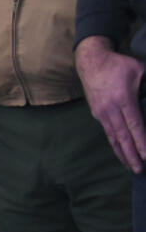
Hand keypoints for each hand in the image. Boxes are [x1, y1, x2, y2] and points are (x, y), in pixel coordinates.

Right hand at [75, 36, 145, 171]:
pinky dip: (115, 144)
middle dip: (132, 155)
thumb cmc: (118, 64)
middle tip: (140, 170)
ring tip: (131, 167)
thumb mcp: (140, 70)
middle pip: (123, 137)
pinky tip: (121, 151)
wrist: (91, 61)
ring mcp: (102, 113)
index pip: (135, 126)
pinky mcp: (97, 113)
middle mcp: (110, 109)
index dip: (142, 143)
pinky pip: (108, 132)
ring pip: (113, 137)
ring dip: (123, 153)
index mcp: (123, 99)